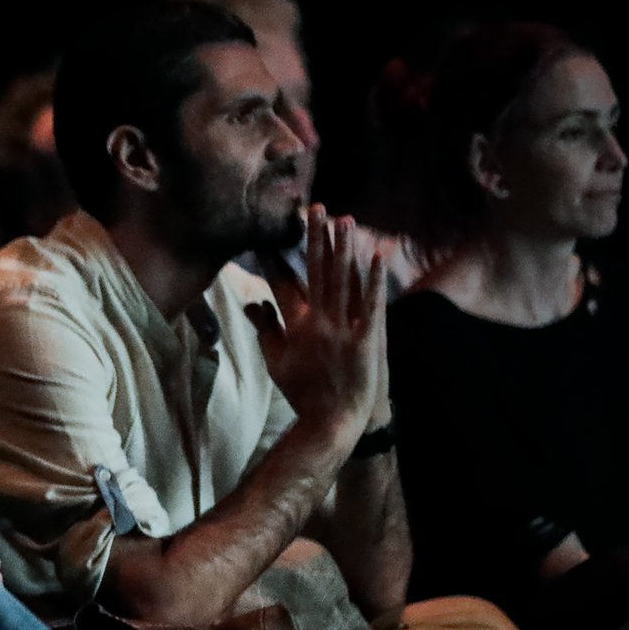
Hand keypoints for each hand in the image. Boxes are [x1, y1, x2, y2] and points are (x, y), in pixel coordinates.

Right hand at [249, 206, 385, 441]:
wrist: (333, 421)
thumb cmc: (304, 393)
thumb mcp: (276, 363)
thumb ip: (266, 330)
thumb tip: (253, 303)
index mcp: (294, 327)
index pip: (282, 284)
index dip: (276, 257)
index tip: (272, 233)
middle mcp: (317, 323)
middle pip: (316, 272)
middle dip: (314, 238)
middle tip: (314, 208)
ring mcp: (343, 330)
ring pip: (342, 281)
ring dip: (343, 248)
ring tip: (343, 219)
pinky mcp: (367, 340)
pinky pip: (370, 304)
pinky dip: (372, 279)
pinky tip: (375, 255)